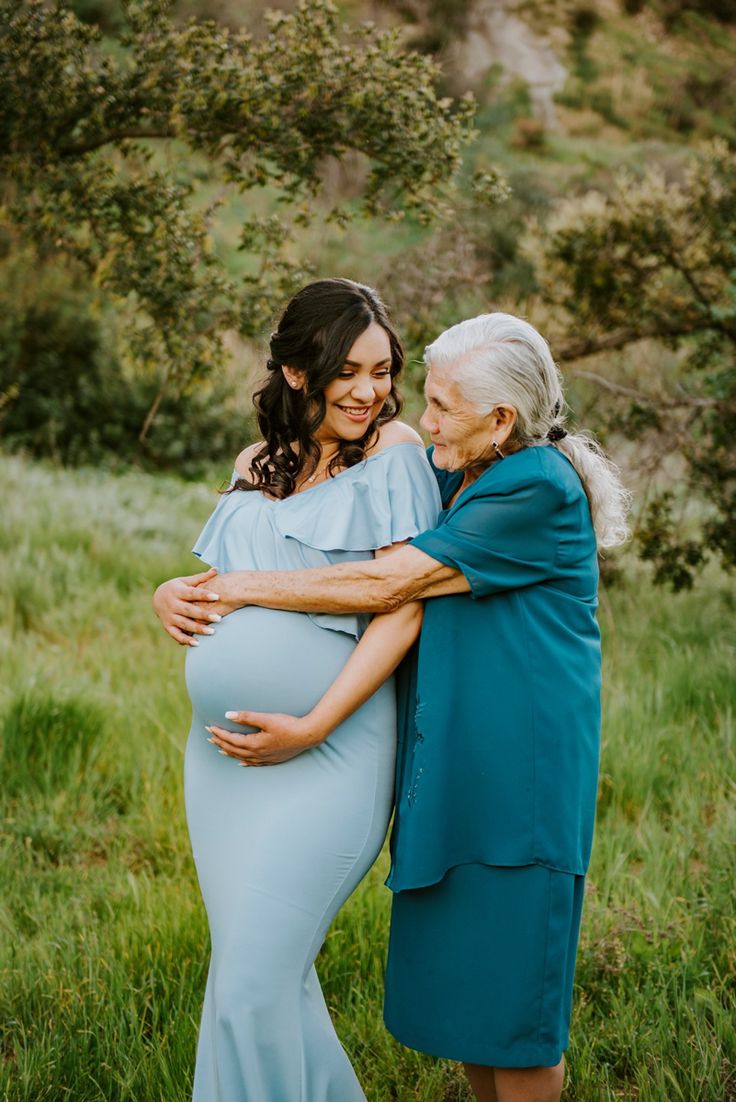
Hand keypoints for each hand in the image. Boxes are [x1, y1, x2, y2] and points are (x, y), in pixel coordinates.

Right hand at [153, 567, 221, 645]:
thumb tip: (217, 569)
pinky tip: (197, 643)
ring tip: (212, 632)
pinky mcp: (167, 626)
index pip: (192, 593)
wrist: (156, 597)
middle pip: (189, 610)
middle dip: (203, 614)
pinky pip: (176, 635)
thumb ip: (201, 578)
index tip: (217, 596)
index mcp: (178, 591)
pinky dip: (185, 640)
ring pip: (184, 624)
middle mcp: (172, 604)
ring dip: (197, 628)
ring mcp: (169, 616)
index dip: (204, 595)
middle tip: (218, 618)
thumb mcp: (185, 581)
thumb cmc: (177, 588)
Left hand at [207, 710, 325, 765]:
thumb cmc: (288, 725)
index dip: (219, 733)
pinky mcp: (272, 759)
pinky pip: (254, 763)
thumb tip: (228, 715)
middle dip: (220, 742)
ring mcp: (265, 758)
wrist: (308, 735)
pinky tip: (241, 762)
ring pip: (242, 757)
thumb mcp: (267, 718)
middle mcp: (257, 753)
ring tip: (219, 749)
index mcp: (254, 743)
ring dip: (229, 752)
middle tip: (209, 738)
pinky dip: (244, 762)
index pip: (231, 739)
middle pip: (234, 749)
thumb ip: (247, 717)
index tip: (210, 728)